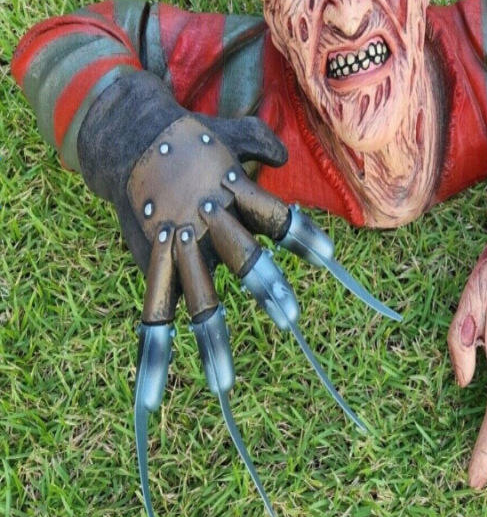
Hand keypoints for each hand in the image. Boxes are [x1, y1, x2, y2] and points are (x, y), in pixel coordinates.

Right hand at [124, 113, 398, 516]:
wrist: (127, 134)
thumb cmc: (190, 137)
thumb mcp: (229, 130)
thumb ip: (261, 142)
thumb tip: (286, 157)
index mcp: (231, 188)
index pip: (275, 217)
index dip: (301, 236)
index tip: (328, 258)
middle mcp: (207, 218)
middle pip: (242, 256)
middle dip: (265, 286)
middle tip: (290, 318)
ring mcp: (177, 240)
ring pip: (196, 295)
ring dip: (211, 337)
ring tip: (223, 381)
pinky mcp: (151, 255)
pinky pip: (153, 304)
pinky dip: (154, 343)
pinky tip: (152, 386)